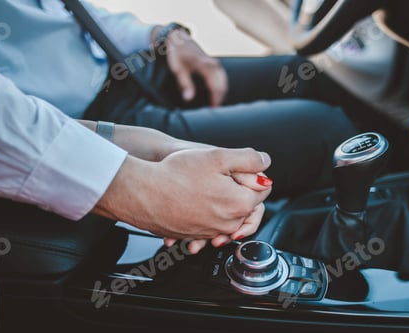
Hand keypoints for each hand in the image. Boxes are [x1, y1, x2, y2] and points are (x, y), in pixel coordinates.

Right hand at [93, 147, 271, 240]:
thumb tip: (265, 161)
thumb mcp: (218, 156)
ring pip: (228, 217)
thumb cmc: (176, 174)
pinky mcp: (193, 235)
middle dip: (240, 191)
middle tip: (226, 177)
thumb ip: (249, 159)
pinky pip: (207, 226)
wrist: (143, 193)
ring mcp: (210, 232)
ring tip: (209, 188)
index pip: (263, 190)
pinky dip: (205, 215)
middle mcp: (229, 223)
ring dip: (223, 204)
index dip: (256, 175)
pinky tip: (194, 202)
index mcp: (240, 203)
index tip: (245, 168)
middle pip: (247, 207)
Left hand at [157, 27, 227, 106]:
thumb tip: (188, 98)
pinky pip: (221, 78)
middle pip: (223, 85)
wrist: (179, 39)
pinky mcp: (214, 65)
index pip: (217, 87)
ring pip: (224, 81)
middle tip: (214, 110)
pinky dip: (220, 87)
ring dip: (222, 93)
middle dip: (220, 98)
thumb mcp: (178, 69)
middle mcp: (214, 64)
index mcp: (206, 66)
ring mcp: (215, 64)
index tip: (213, 110)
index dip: (216, 100)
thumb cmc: (177, 54)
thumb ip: (185, 84)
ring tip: (215, 104)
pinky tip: (215, 95)